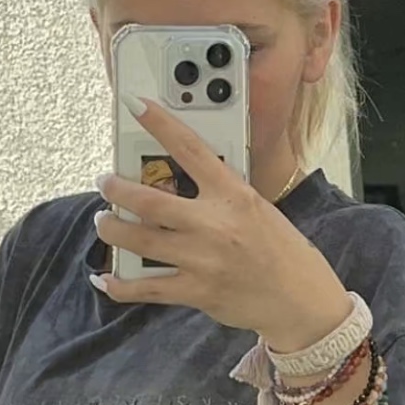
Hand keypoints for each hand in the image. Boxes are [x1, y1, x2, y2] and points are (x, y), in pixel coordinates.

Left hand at [92, 97, 350, 348]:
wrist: (300, 300)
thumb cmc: (282, 250)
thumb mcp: (258, 208)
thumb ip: (222, 194)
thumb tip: (182, 181)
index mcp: (234, 195)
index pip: (191, 149)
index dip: (160, 124)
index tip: (136, 105)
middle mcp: (214, 224)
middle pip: (149, 200)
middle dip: (117, 189)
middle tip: (105, 182)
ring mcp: (202, 260)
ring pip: (139, 240)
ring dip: (112, 229)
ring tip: (104, 221)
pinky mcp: (196, 291)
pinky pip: (146, 288)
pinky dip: (120, 285)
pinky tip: (106, 278)